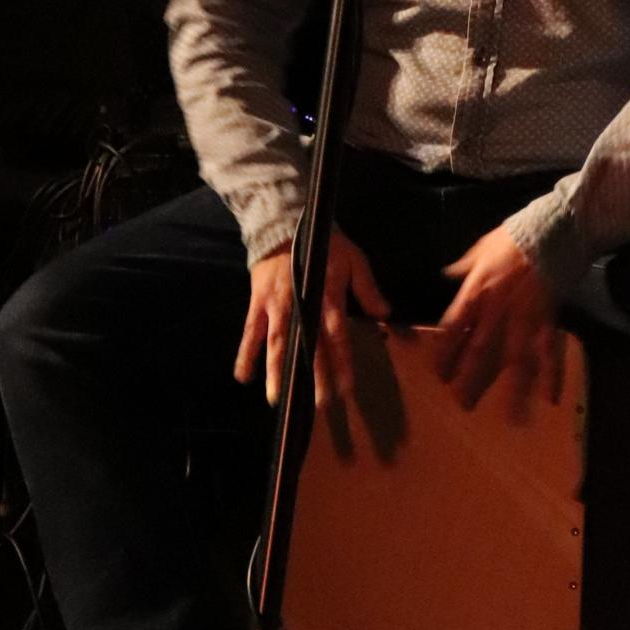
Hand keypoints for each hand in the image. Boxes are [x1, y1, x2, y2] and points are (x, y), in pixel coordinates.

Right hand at [235, 225, 388, 406]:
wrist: (285, 224)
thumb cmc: (325, 244)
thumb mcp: (354, 260)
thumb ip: (368, 289)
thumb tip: (385, 315)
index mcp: (327, 297)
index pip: (337, 336)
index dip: (341, 362)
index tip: (346, 388)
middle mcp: (302, 306)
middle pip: (308, 347)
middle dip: (313, 377)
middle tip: (319, 405)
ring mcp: (277, 307)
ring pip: (277, 345)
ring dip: (277, 373)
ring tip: (279, 400)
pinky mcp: (258, 304)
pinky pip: (251, 332)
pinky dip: (246, 354)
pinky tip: (244, 377)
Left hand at [425, 224, 563, 416]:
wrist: (553, 229)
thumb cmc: (514, 236)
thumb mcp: (482, 247)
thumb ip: (464, 266)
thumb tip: (449, 274)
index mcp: (477, 291)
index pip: (454, 327)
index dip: (445, 352)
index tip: (439, 374)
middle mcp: (498, 310)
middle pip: (480, 351)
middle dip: (471, 379)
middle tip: (462, 403)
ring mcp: (525, 317)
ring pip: (516, 360)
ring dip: (513, 390)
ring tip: (512, 418)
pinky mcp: (549, 319)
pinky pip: (550, 350)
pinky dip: (552, 375)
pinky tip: (551, 398)